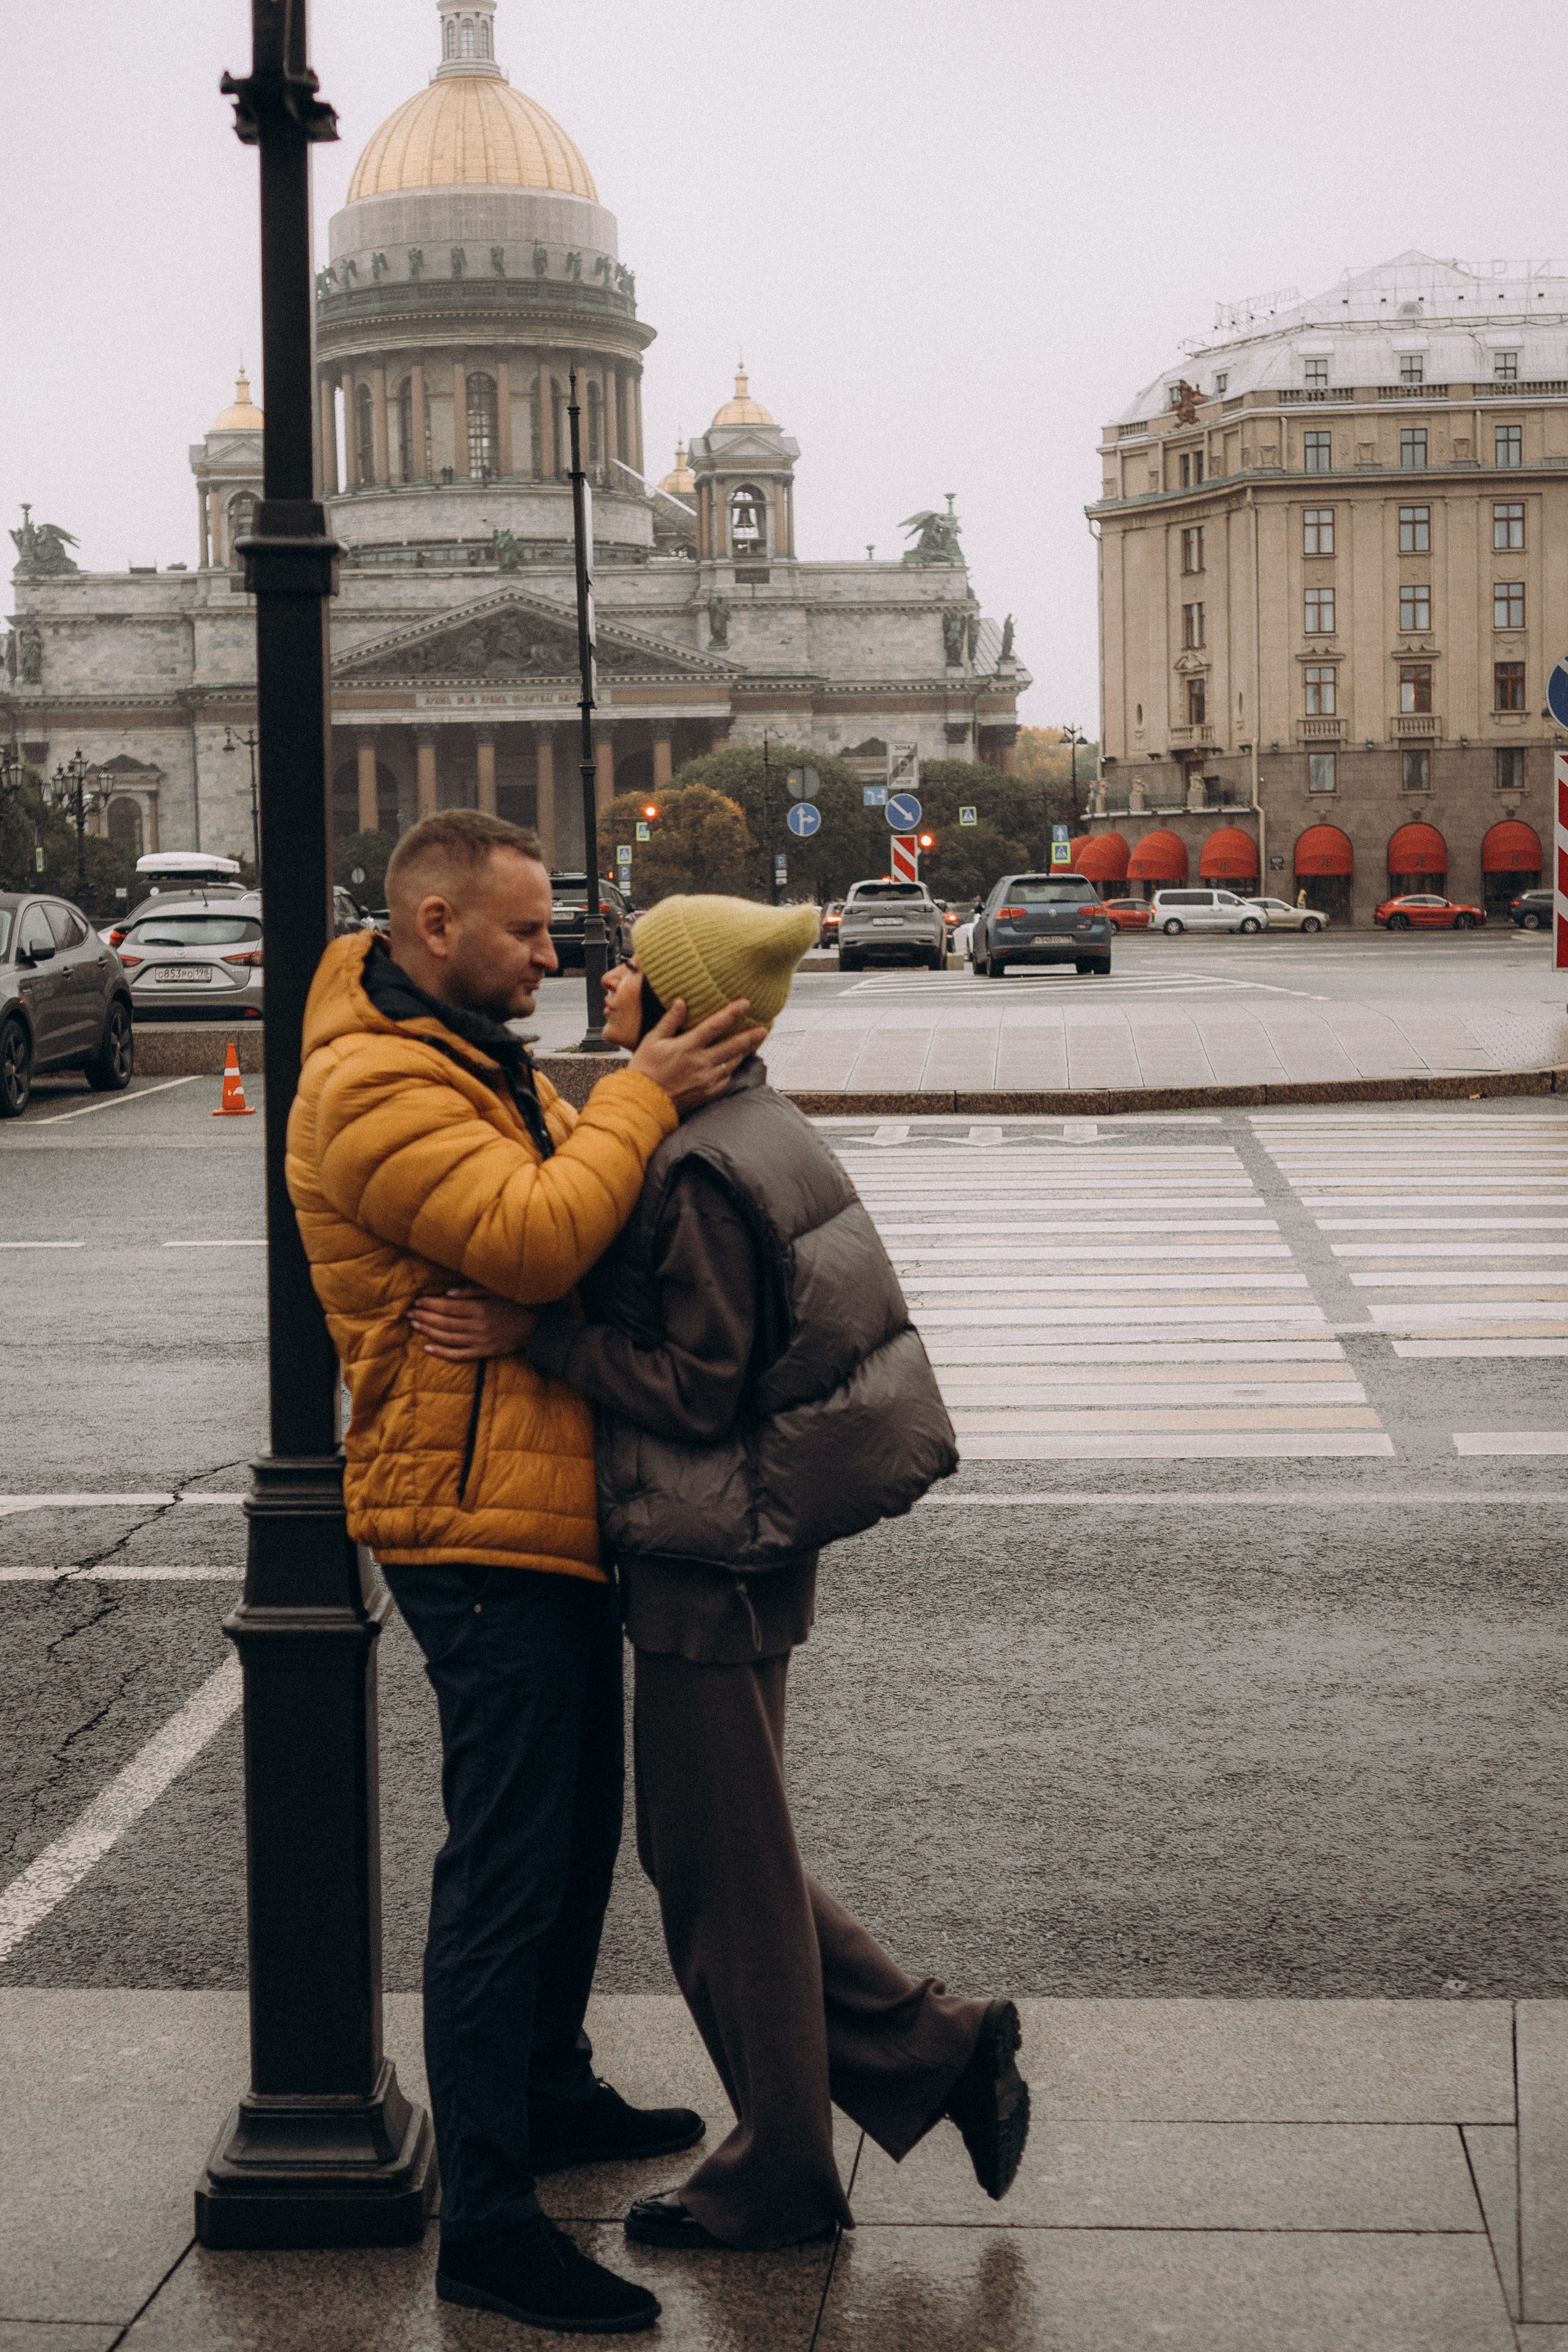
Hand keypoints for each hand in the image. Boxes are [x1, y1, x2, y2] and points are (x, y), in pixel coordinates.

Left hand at [407, 1286, 535, 1360]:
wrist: (536, 1327)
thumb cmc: (515, 1305)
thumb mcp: (497, 1291)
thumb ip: (473, 1291)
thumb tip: (449, 1293)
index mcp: (481, 1309)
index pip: (449, 1306)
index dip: (431, 1304)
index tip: (418, 1301)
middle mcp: (478, 1326)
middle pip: (445, 1322)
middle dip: (425, 1316)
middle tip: (409, 1313)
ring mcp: (480, 1341)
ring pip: (448, 1338)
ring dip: (429, 1331)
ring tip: (414, 1325)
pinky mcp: (483, 1352)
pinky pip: (459, 1355)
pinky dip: (442, 1352)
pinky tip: (428, 1348)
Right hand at [630, 998, 768, 1113]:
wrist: (643, 1102)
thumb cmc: (644, 1070)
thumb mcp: (652, 1041)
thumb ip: (669, 1021)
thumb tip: (681, 1002)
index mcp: (687, 1047)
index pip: (715, 1026)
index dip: (732, 1013)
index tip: (745, 1004)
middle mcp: (700, 1063)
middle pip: (732, 1046)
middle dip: (750, 1036)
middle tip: (764, 1028)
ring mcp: (706, 1079)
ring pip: (733, 1062)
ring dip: (745, 1051)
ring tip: (754, 1042)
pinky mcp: (708, 1092)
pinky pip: (726, 1078)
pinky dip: (732, 1068)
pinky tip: (735, 1062)